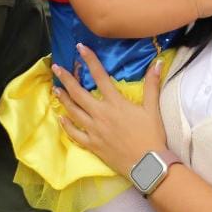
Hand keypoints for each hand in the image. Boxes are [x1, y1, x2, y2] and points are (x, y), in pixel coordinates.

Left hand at [54, 43, 168, 176]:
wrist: (148, 164)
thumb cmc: (152, 135)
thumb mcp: (152, 109)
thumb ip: (152, 85)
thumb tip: (156, 63)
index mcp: (115, 103)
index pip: (100, 76)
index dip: (90, 60)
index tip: (80, 48)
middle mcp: (101, 114)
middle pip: (79, 93)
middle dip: (66, 79)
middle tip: (56, 68)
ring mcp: (94, 130)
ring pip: (73, 111)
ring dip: (63, 99)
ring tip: (55, 90)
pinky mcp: (92, 144)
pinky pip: (75, 134)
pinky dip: (66, 126)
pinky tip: (61, 119)